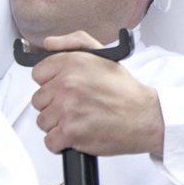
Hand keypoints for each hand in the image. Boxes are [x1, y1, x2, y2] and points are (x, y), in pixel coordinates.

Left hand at [31, 31, 163, 155]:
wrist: (145, 117)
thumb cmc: (126, 91)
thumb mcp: (105, 56)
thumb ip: (74, 42)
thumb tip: (48, 43)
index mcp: (73, 62)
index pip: (38, 74)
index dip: (52, 83)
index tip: (66, 89)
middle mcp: (68, 83)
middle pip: (39, 100)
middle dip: (56, 105)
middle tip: (78, 106)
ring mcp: (67, 108)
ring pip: (43, 121)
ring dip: (59, 124)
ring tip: (81, 120)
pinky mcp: (70, 132)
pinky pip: (50, 141)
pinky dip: (63, 142)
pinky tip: (79, 134)